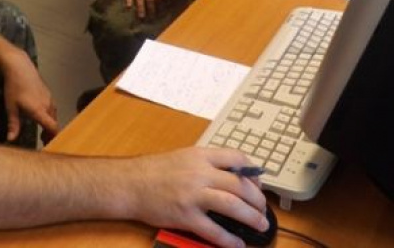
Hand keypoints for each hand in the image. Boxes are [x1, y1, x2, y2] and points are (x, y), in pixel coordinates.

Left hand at [0, 50, 58, 141]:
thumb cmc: (14, 86)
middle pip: (54, 124)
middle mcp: (47, 105)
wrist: (19, 66)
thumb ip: (13, 124)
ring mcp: (49, 98)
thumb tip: (11, 139)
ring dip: (50, 125)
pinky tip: (42, 117)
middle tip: (44, 143)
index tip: (51, 146)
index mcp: (39, 110)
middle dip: (51, 134)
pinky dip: (49, 116)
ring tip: (43, 133)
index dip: (54, 138)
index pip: (53, 127)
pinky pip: (52, 108)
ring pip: (54, 116)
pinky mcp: (48, 93)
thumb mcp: (11, 107)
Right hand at [133, 147, 267, 247]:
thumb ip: (206, 163)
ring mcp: (193, 195)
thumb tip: (232, 175)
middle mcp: (200, 173)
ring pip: (232, 206)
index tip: (257, 183)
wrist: (130, 183)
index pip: (237, 158)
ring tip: (260, 225)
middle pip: (240, 185)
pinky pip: (214, 230)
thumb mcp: (184, 157)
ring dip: (251, 218)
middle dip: (258, 200)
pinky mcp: (185, 216)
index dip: (252, 172)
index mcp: (200, 155)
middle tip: (263, 210)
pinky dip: (229, 239)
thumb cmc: (154, 170)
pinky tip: (237, 244)